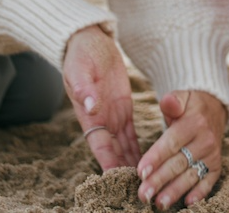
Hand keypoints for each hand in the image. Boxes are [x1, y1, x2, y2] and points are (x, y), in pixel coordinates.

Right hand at [63, 25, 140, 169]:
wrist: (89, 41)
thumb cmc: (80, 55)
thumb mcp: (79, 69)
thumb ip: (84, 88)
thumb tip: (89, 105)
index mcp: (87, 115)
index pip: (99, 145)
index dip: (107, 162)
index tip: (117, 178)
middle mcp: (100, 121)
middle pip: (113, 152)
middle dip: (123, 170)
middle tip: (138, 187)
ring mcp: (112, 116)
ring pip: (124, 146)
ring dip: (133, 163)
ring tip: (147, 181)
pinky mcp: (123, 108)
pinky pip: (132, 133)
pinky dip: (139, 147)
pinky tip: (149, 160)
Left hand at [136, 90, 226, 209]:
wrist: (214, 110)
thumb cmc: (189, 106)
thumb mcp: (181, 97)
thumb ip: (172, 101)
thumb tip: (167, 102)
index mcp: (194, 123)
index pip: (171, 143)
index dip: (155, 158)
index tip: (140, 173)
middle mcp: (205, 140)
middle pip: (179, 163)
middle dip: (160, 180)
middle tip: (143, 194)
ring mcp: (212, 155)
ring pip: (191, 175)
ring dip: (175, 191)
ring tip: (159, 203)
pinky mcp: (216, 166)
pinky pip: (208, 181)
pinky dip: (199, 193)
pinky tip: (187, 203)